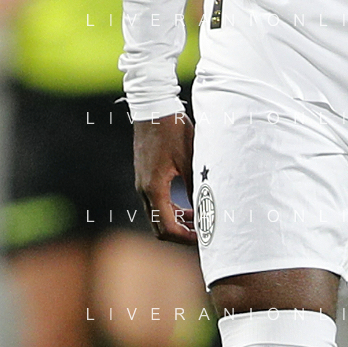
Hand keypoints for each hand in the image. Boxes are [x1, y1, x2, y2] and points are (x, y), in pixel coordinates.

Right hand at [133, 113, 195, 243]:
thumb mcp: (189, 157)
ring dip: (176, 222)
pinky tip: (187, 206)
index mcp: (154, 188)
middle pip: (159, 227)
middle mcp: (144, 190)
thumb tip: (206, 208)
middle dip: (180, 234)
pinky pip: (155, 203)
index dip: (185, 238)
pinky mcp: (143, 177)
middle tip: (202, 233)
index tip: (202, 238)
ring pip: (156, 216)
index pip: (166, 228)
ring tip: (198, 220)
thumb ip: (195, 184)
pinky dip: (170, 210)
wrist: (153, 109)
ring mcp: (141, 184)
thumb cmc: (172, 130)